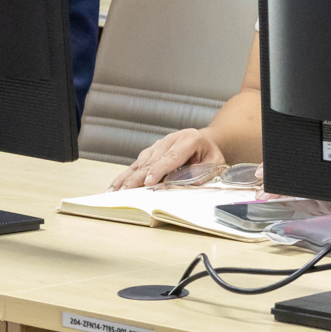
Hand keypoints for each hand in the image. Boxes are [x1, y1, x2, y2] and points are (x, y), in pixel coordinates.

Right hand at [108, 128, 224, 190]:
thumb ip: (202, 171)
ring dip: (128, 177)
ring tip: (115, 190)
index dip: (159, 170)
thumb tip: (186, 182)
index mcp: (188, 140)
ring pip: (141, 162)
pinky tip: (117, 184)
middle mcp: (170, 140)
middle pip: (152, 161)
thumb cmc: (209, 153)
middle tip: (126, 191)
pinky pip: (138, 163)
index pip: (171, 157)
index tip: (149, 181)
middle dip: (138, 177)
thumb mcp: (215, 162)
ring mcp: (159, 144)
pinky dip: (127, 174)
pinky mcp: (152, 151)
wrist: (205, 140)